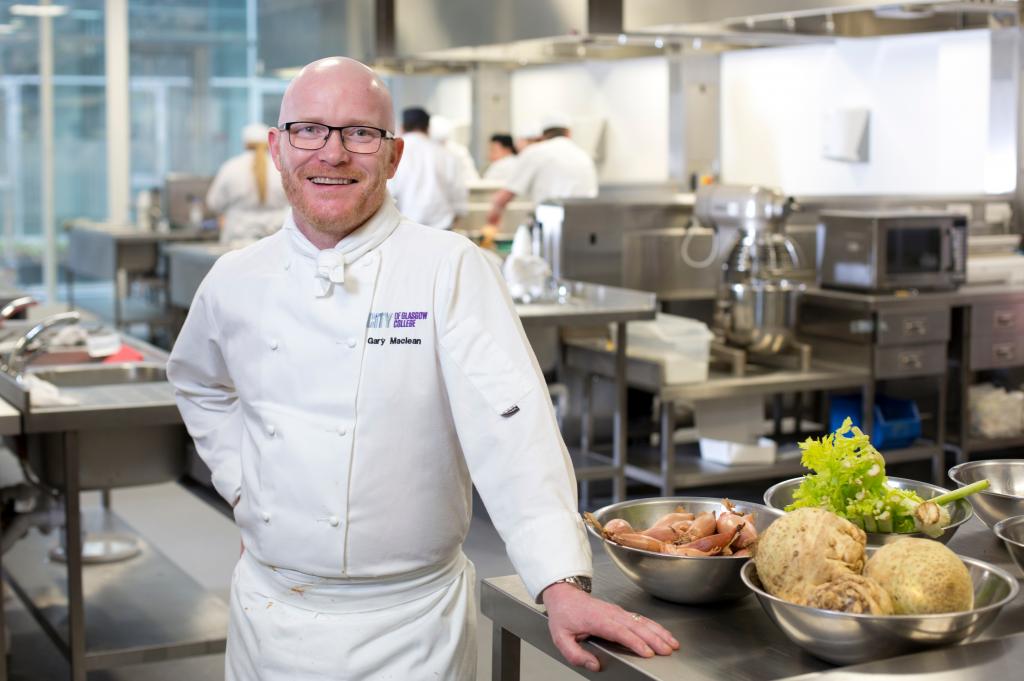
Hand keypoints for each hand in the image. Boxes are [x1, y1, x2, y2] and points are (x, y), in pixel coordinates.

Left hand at [541, 583, 678, 671]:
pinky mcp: (621, 612)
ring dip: (658, 632)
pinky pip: (640, 618)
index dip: (635, 642)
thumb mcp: (561, 638)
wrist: (564, 595)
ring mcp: (617, 611)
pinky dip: (654, 626)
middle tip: (667, 650)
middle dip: (654, 638)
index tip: (648, 652)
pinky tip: (663, 634)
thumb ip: (576, 655)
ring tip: (672, 643)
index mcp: (597, 620)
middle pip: (636, 626)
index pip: (620, 631)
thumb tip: (594, 665)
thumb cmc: (564, 616)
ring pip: (642, 621)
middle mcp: (610, 614)